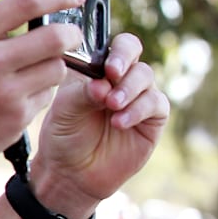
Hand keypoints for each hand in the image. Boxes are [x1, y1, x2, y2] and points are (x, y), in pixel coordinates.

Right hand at [0, 0, 94, 186]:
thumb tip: (36, 15)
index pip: (28, 1)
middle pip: (57, 36)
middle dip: (72, 34)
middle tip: (72, 35)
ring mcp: (5, 93)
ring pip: (57, 69)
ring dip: (53, 68)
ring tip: (29, 75)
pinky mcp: (15, 120)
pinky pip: (46, 98)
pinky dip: (38, 95)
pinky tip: (13, 101)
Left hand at [31, 19, 168, 218]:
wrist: (69, 172)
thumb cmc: (62, 136)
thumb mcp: (63, 110)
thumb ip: (82, 92)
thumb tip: (104, 83)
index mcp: (96, 71)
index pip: (113, 46)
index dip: (114, 50)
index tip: (106, 65)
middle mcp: (119, 80)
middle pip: (134, 55)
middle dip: (124, 62)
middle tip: (112, 74)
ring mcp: (137, 97)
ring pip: (146, 77)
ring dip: (128, 89)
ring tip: (111, 105)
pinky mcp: (151, 119)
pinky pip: (155, 104)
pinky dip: (137, 110)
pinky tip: (119, 122)